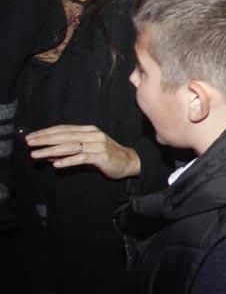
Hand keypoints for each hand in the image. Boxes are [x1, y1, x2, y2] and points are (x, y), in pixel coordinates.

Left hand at [25, 124, 140, 179]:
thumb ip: (70, 149)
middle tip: (28, 143)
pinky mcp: (101, 156)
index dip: (46, 132)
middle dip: (44, 139)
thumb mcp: (88, 149)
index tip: (30, 136)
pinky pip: (81, 158)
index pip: (63, 129)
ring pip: (70, 146)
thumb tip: (49, 154)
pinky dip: (68, 161)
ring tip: (36, 154)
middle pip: (64, 136)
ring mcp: (98, 145)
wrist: (129, 161)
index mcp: (89, 130)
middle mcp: (93, 135)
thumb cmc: (106, 155)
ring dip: (51, 151)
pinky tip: (56, 164)